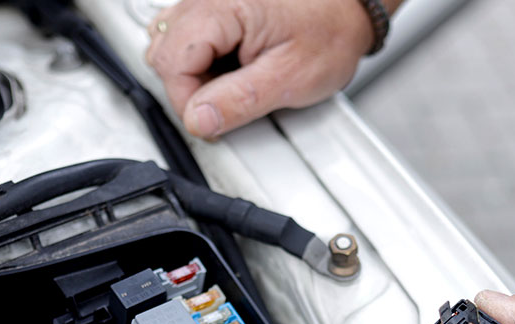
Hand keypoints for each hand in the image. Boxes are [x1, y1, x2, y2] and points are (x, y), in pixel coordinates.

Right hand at [146, 0, 375, 137]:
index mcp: (224, 8)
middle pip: (164, 52)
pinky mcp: (215, 6)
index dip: (187, 101)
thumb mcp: (289, 77)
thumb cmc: (330, 32)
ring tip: (230, 83)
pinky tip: (227, 68)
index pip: (172, 62)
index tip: (213, 120)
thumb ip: (239, 101)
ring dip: (192, 73)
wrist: (350, 9)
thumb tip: (199, 120)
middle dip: (187, 88)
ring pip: (169, 43)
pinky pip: (187, 34)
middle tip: (225, 103)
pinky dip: (200, 58)